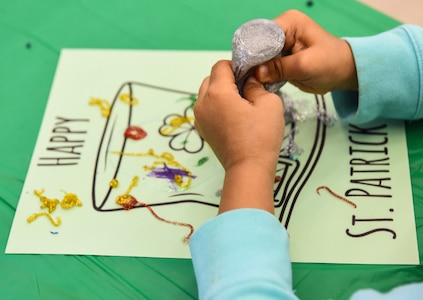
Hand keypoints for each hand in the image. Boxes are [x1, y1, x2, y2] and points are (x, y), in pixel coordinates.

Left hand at [194, 60, 283, 212]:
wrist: (248, 168)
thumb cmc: (261, 136)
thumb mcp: (269, 103)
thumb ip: (257, 85)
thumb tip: (249, 81)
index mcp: (217, 93)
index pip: (220, 65)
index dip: (236, 66)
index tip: (249, 76)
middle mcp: (202, 103)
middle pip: (210, 78)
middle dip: (227, 79)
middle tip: (246, 89)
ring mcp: (199, 117)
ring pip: (206, 93)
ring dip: (221, 92)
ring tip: (240, 104)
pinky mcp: (202, 129)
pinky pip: (206, 108)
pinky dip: (217, 106)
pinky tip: (233, 116)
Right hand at [255, 10, 357, 93]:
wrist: (344, 73)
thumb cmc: (331, 63)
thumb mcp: (305, 65)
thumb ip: (280, 68)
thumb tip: (256, 73)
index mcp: (288, 23)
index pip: (261, 34)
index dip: (252, 51)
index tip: (245, 68)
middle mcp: (281, 31)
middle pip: (257, 46)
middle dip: (252, 62)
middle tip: (245, 78)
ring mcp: (279, 46)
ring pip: (258, 58)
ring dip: (255, 70)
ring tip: (248, 82)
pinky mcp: (280, 59)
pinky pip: (265, 66)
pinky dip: (261, 75)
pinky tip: (256, 83)